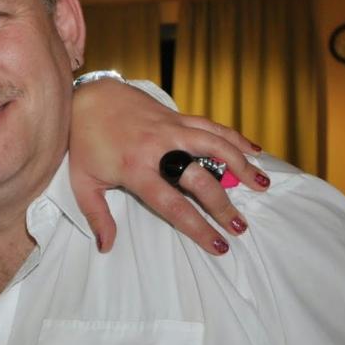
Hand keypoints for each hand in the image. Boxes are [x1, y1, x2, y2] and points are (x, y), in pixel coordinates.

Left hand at [68, 79, 268, 254]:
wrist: (84, 98)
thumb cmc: (82, 143)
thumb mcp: (82, 183)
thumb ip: (97, 216)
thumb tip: (106, 246)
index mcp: (135, 169)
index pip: (172, 204)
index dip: (197, 226)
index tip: (218, 245)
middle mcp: (158, 148)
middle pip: (199, 178)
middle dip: (222, 205)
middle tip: (239, 227)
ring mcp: (170, 128)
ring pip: (214, 145)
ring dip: (241, 165)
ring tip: (262, 186)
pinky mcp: (176, 115)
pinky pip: (211, 125)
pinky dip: (234, 136)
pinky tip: (255, 150)